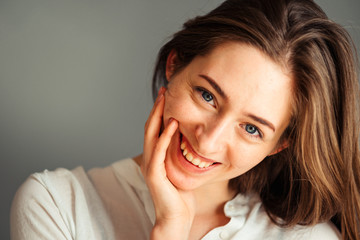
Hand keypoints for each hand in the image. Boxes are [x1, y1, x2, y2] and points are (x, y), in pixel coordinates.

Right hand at [142, 87, 194, 239]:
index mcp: (156, 156)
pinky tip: (172, 124)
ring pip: (151, 135)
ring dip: (158, 117)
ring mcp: (150, 165)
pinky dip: (164, 137)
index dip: (159, 112)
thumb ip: (180, 154)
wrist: (176, 217)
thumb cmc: (180, 195)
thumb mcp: (181, 169)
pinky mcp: (154, 174)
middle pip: (150, 127)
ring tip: (164, 100)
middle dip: (157, 108)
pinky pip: (159, 151)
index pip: (155, 129)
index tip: (167, 96)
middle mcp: (150, 158)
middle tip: (164, 91)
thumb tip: (189, 138)